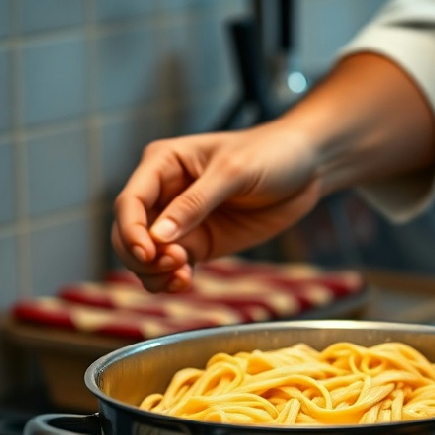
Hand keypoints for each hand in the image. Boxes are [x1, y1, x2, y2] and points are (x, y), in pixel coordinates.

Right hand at [112, 121, 322, 292]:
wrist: (306, 168)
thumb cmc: (270, 154)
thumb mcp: (234, 171)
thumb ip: (196, 202)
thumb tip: (159, 236)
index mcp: (162, 163)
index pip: (130, 202)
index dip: (131, 230)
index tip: (148, 253)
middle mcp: (163, 193)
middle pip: (128, 233)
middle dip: (141, 256)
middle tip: (175, 265)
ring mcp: (180, 222)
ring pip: (145, 256)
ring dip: (153, 273)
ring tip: (182, 277)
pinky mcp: (199, 244)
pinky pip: (171, 268)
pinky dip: (170, 279)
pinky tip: (185, 281)